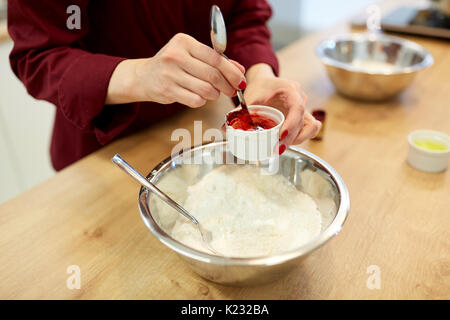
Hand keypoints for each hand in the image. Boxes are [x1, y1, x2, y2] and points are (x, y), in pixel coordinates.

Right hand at [106, 33, 245, 106]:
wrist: (144, 77)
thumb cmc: (174, 65)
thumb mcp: (193, 56)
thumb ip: (216, 61)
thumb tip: (240, 70)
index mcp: (184, 42)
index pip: (216, 58)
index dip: (232, 72)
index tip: (240, 80)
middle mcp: (175, 55)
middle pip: (212, 75)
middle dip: (227, 85)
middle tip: (232, 91)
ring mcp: (170, 73)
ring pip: (206, 89)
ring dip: (214, 94)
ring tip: (213, 93)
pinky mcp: (167, 90)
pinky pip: (195, 100)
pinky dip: (202, 101)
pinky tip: (199, 97)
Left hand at [244, 64, 320, 153]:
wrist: (266, 82)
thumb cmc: (260, 87)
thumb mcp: (250, 97)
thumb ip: (240, 112)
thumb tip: (225, 128)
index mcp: (290, 91)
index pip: (297, 108)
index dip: (292, 124)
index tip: (281, 136)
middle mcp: (301, 100)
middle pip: (305, 122)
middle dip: (291, 139)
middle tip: (275, 150)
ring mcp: (304, 110)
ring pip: (310, 128)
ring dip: (297, 140)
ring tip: (279, 149)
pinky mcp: (302, 119)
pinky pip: (308, 130)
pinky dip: (298, 138)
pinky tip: (284, 144)